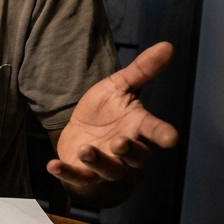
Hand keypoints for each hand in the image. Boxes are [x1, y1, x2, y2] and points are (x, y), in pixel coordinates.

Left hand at [48, 42, 179, 195]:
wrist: (84, 133)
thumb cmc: (108, 112)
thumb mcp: (120, 87)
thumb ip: (142, 70)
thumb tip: (168, 45)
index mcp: (137, 127)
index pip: (153, 130)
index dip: (163, 134)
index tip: (172, 138)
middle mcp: (126, 151)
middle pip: (135, 156)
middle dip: (129, 151)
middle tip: (120, 142)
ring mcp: (105, 166)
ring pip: (108, 170)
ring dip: (97, 161)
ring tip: (85, 150)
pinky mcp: (83, 175)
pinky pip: (76, 178)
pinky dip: (66, 173)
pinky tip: (52, 165)